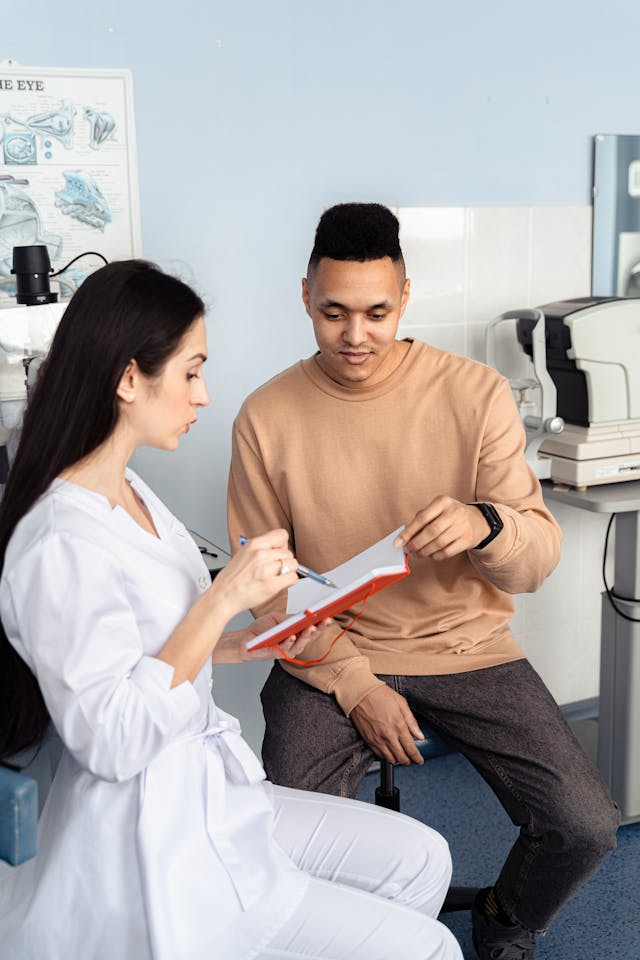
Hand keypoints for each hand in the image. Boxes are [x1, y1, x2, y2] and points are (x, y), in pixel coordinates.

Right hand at [207, 529, 297, 619]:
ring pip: (293, 564)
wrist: (223, 596)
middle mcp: (260, 554)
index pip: (282, 535)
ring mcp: (265, 570)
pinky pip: (293, 578)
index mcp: (253, 544)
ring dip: (288, 571)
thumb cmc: (231, 579)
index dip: (282, 544)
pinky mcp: (271, 585)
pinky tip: (280, 583)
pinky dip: (289, 581)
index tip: (278, 552)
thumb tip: (280, 548)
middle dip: (284, 561)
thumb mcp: (243, 554)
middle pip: (289, 552)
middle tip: (274, 569)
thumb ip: (261, 548)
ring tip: (276, 576)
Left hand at [213, 612, 333, 662]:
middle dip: (320, 628)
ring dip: (306, 635)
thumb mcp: (277, 618)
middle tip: (326, 620)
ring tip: (311, 627)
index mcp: (297, 632)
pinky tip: (292, 636)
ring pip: (300, 643)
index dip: (322, 622)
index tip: (330, 614)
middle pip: (310, 636)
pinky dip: (289, 642)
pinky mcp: (276, 654)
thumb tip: (303, 615)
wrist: (244, 639)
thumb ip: (290, 618)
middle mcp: (294, 642)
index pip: (312, 627)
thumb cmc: (261, 629)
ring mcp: (287, 650)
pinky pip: (284, 648)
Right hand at [350, 685, 424, 764]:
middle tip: (411, 759)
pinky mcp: (368, 740)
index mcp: (398, 726)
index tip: (419, 760)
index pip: (411, 749)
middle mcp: (388, 736)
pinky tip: (389, 751)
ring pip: (390, 759)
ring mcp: (377, 739)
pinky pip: (379, 755)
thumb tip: (420, 735)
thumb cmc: (380, 695)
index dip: (417, 758)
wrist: (360, 693)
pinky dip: (386, 756)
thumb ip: (412, 722)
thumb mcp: (401, 703)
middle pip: (401, 758)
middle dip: (408, 761)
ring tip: (400, 755)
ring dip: (397, 760)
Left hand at [394, 496, 489, 559]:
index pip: (422, 518)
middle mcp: (454, 512)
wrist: (477, 521)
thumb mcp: (437, 510)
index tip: (398, 543)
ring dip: (424, 552)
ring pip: (438, 543)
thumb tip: (404, 537)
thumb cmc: (450, 515)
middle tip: (408, 550)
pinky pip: (447, 552)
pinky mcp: (468, 540)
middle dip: (416, 544)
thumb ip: (421, 520)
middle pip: (430, 532)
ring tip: (417, 554)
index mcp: (443, 501)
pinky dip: (436, 556)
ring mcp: (463, 526)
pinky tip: (431, 554)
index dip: (408, 532)